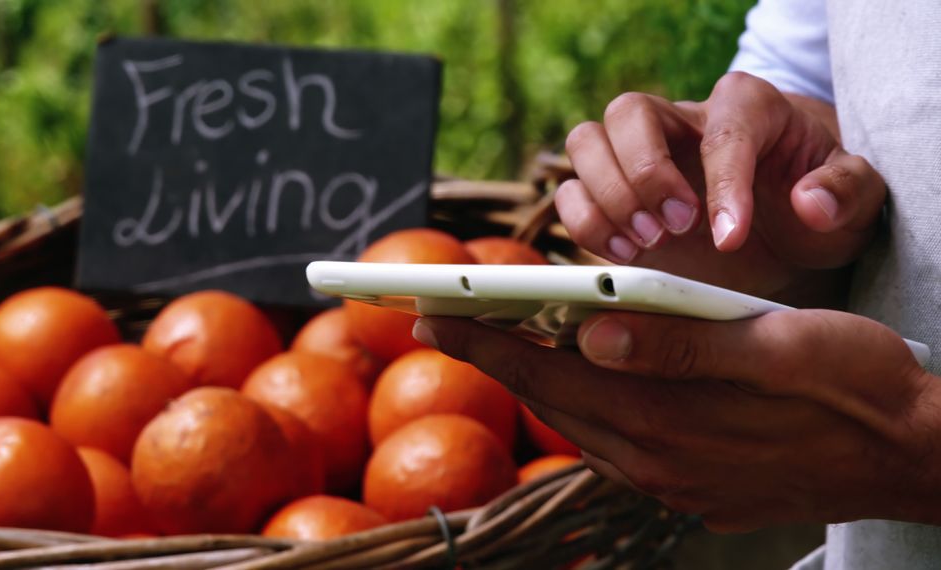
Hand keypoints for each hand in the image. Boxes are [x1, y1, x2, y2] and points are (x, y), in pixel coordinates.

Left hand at [413, 314, 937, 531]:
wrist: (917, 455)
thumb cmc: (859, 384)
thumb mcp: (781, 345)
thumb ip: (684, 344)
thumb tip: (593, 332)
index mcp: (669, 418)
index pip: (550, 372)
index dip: (485, 340)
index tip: (430, 312)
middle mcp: (658, 461)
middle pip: (553, 399)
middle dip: (496, 356)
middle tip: (448, 318)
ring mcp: (673, 483)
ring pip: (580, 424)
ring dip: (538, 381)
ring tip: (503, 339)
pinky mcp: (693, 489)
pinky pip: (616, 446)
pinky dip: (586, 407)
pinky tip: (586, 380)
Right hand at [556, 72, 885, 304]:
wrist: (791, 237)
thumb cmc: (820, 208)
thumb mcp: (855, 203)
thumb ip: (845, 192)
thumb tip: (809, 203)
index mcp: (747, 108)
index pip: (721, 126)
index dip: (722, 181)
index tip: (732, 237)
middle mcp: (681, 123)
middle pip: (628, 113)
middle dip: (643, 174)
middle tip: (674, 230)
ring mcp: (639, 159)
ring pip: (586, 143)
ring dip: (605, 196)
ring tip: (644, 246)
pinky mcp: (613, 200)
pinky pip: (569, 192)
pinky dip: (583, 222)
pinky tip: (622, 256)